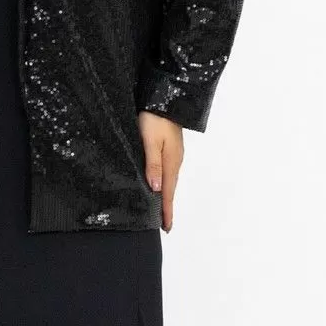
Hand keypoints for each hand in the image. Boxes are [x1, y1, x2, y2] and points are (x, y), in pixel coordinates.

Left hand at [138, 110, 183, 231]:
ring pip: (169, 180)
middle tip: (164, 224)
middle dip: (167, 207)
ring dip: (166, 196)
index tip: (166, 227)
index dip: (167, 210)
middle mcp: (175, 160)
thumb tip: (157, 188)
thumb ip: (152, 164)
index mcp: (171, 162)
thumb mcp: (150, 140)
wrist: (164, 97)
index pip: (168, 192)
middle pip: (171, 189)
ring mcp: (174, 154)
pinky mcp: (170, 147)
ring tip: (162, 209)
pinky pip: (167, 171)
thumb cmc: (155, 117)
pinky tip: (160, 184)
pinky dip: (165, 183)